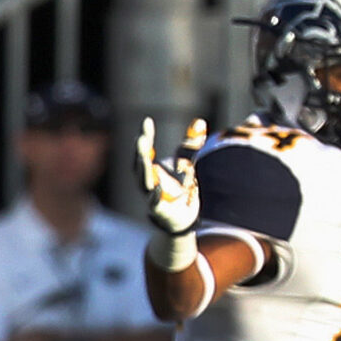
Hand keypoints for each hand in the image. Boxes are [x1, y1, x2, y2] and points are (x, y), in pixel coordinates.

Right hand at [136, 117, 207, 237]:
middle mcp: (148, 182)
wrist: (185, 219)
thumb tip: (200, 122)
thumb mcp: (188, 165)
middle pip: (140, 165)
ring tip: (144, 157)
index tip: (147, 121)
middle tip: (142, 138)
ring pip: (143, 183)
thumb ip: (191, 146)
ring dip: (143, 170)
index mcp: (152, 170)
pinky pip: (154, 203)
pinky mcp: (159, 211)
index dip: (145, 136)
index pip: (144, 150)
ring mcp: (151, 196)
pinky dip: (154, 197)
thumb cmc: (182, 190)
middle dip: (140, 151)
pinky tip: (158, 188)